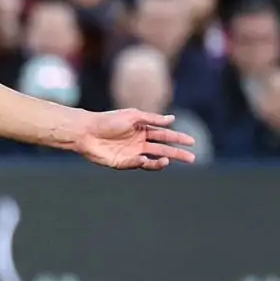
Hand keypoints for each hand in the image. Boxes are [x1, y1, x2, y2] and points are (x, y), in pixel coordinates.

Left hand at [75, 109, 195, 170]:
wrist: (87, 131)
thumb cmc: (108, 120)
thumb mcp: (133, 116)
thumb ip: (152, 119)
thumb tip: (172, 119)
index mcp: (143, 130)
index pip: (165, 135)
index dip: (178, 138)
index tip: (191, 142)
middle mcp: (139, 142)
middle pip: (163, 148)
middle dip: (177, 153)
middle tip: (192, 158)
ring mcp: (132, 153)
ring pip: (152, 159)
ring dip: (161, 160)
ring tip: (168, 160)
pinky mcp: (122, 163)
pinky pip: (136, 164)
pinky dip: (143, 163)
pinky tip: (145, 159)